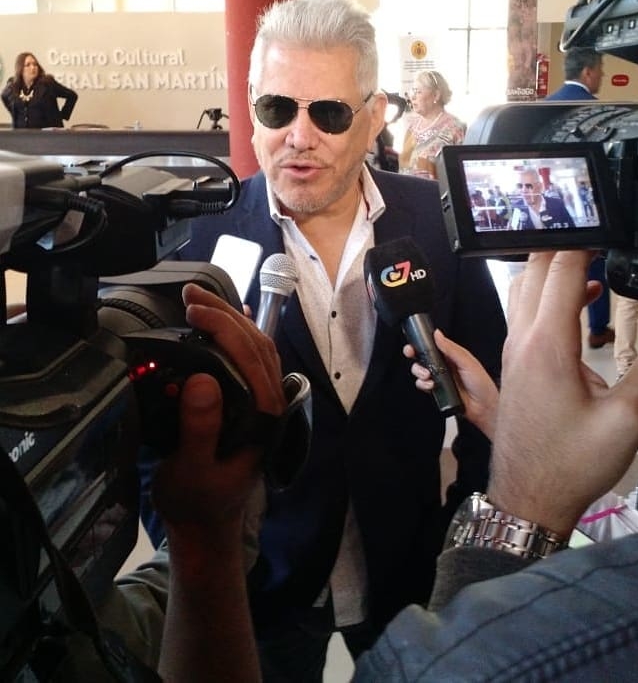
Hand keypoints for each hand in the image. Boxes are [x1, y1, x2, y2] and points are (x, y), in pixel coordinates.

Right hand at [151, 283, 284, 542]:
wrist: (206, 522)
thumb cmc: (199, 500)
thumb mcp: (192, 470)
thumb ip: (200, 428)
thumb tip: (202, 379)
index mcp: (263, 415)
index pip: (250, 357)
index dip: (224, 327)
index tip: (193, 309)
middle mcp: (269, 403)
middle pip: (257, 344)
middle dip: (225, 314)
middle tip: (190, 294)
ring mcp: (262, 402)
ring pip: (256, 348)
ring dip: (231, 319)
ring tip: (198, 300)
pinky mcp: (249, 403)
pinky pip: (250, 360)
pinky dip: (239, 335)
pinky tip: (229, 320)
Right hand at [403, 329, 498, 435]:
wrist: (484, 407)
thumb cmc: (482, 383)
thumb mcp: (467, 362)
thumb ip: (451, 349)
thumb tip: (437, 334)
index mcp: (451, 355)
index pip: (433, 346)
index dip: (421, 343)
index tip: (414, 343)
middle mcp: (444, 366)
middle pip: (422, 357)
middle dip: (414, 356)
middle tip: (413, 355)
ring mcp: (439, 379)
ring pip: (420, 371)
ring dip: (419, 371)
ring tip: (428, 375)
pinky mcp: (437, 391)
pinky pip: (423, 385)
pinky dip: (423, 385)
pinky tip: (431, 386)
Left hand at [488, 251, 637, 536]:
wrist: (528, 497)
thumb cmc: (570, 463)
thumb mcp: (625, 419)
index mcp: (546, 345)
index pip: (559, 272)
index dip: (582, 243)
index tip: (603, 227)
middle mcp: (521, 341)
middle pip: (532, 271)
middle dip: (560, 246)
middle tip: (593, 235)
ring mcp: (512, 353)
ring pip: (522, 291)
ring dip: (548, 270)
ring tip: (587, 262)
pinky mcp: (514, 366)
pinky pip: (523, 314)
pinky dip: (545, 296)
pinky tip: (577, 304)